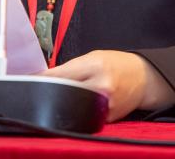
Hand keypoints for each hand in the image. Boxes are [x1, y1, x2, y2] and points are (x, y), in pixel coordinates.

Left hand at [42, 50, 174, 120]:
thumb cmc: (117, 64)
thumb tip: (45, 77)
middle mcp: (100, 86)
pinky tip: (77, 105)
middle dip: (51, 93)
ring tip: (61, 98)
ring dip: (63, 104)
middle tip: (43, 91)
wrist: (143, 78)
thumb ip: (71, 68)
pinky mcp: (107, 118)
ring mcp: (104, 104)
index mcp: (94, 66)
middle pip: (64, 93)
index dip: (42, 79)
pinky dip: (77, 111)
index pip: (60, 75)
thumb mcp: (93, 57)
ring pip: (73, 108)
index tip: (31, 80)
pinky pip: (85, 116)